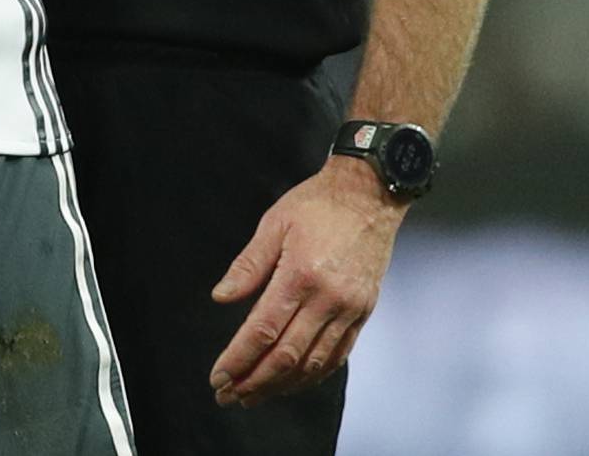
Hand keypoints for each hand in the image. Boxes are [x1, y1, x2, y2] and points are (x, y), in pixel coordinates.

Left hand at [207, 159, 407, 408]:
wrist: (369, 194)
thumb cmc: (318, 204)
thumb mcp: (274, 223)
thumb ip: (248, 265)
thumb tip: (221, 297)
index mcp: (300, 274)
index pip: (263, 330)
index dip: (238, 358)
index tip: (219, 376)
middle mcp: (327, 299)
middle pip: (286, 356)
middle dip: (253, 381)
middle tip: (228, 395)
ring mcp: (348, 309)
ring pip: (312, 363)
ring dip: (281, 386)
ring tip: (254, 395)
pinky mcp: (363, 312)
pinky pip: (338, 355)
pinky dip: (313, 375)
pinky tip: (293, 382)